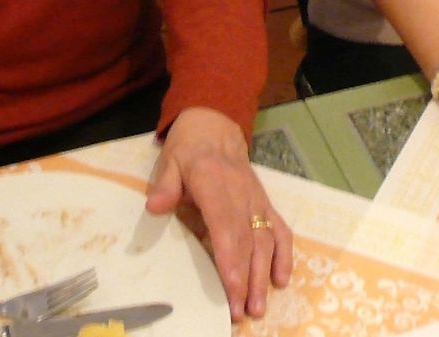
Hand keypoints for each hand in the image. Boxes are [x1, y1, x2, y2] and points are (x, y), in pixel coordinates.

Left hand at [145, 107, 291, 320]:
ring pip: (266, 240)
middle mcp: (241, 194)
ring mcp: (257, 200)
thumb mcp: (170, 160)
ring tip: (259, 307)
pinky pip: (280, 230)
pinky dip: (284, 255)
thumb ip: (165, 185)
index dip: (230, 259)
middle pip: (248, 241)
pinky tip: (281, 280)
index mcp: (214, 182)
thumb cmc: (188, 148)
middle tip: (242, 313)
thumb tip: (154, 208)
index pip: (225, 226)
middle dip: (246, 280)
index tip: (231, 288)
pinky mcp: (265, 203)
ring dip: (264, 276)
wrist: (215, 124)